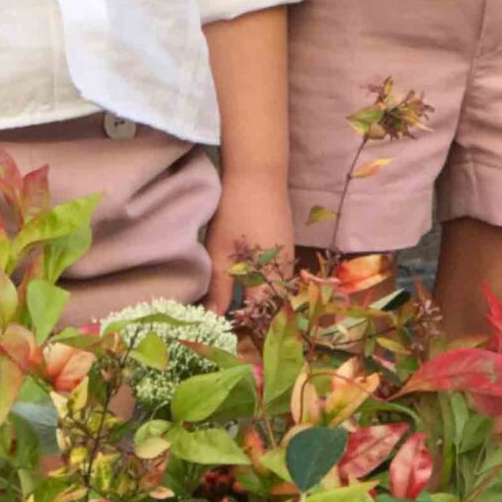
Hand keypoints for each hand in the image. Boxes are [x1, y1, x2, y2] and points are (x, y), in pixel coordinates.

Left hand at [203, 171, 294, 313]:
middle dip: (252, 314)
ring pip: (274, 287)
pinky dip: (260, 281)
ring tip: (232, 301)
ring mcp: (288, 255)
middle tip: (225, 317)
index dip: (244, 325)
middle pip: (272, 304)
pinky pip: (275, 273)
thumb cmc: (236, 214)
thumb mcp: (221, 255)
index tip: (223, 329)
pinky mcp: (284, 242)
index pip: (262, 316)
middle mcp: (287, 271)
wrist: (257, 172)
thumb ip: (220, 291)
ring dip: (257, 296)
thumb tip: (213, 320)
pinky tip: (244, 277)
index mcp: (273, 279)